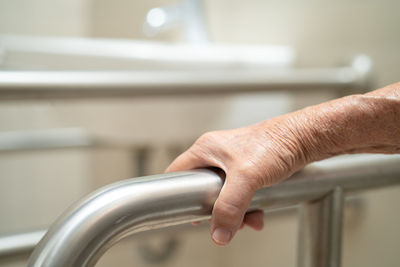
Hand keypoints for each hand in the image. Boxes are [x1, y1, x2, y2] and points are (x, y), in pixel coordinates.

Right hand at [166, 118, 310, 245]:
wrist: (303, 140)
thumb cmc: (275, 144)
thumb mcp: (247, 177)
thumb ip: (230, 206)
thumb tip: (218, 232)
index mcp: (207, 149)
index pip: (178, 172)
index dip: (177, 193)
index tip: (187, 211)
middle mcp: (217, 155)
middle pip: (202, 189)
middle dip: (215, 210)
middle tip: (223, 220)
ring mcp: (232, 163)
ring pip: (223, 195)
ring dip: (235, 212)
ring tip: (249, 220)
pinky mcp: (248, 170)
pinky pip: (239, 194)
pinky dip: (247, 207)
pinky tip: (258, 214)